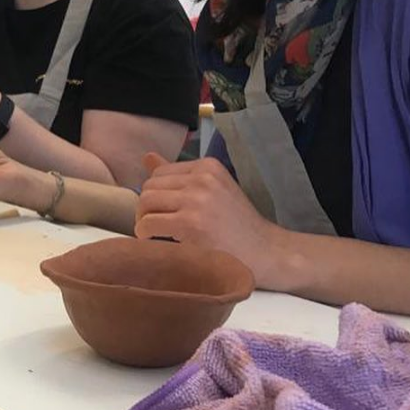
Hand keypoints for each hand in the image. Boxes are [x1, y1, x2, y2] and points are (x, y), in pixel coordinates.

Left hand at [135, 153, 284, 286]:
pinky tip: (155, 242)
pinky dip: (144, 234)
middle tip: (154, 226)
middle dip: (146, 208)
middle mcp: (202, 178)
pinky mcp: (191, 224)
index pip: (160, 173)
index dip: (155, 194)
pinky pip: (148, 223)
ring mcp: (197, 200)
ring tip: (154, 234)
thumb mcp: (214, 190)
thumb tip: (147, 157)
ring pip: (145, 203)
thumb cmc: (239, 225)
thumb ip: (181, 176)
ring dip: (142, 220)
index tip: (162, 212)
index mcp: (208, 166)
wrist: (267, 253)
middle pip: (149, 187)